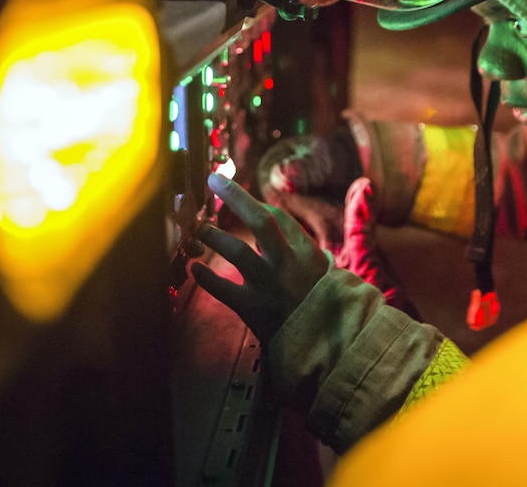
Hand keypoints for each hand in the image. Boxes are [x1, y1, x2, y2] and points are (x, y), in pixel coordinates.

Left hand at [191, 173, 329, 341]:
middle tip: (214, 180)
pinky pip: (224, 289)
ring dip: (214, 237)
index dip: (254, 204)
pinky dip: (207, 278)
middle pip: (260, 221)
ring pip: (237, 252)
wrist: (331, 345)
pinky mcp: (254, 309)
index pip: (277, 217)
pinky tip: (195, 269)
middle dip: (236, 197)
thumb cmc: (326, 307)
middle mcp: (288, 264)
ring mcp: (270, 286)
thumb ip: (299, 251)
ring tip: (198, 229)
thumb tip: (275, 228)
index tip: (238, 199)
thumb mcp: (323, 272)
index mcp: (306, 252)